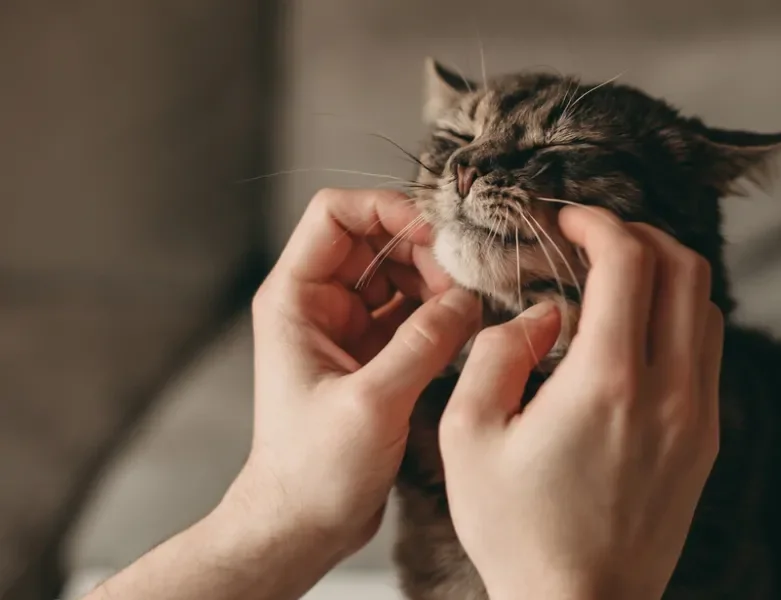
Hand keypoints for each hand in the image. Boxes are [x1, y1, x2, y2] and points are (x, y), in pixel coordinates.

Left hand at [225, 188, 479, 564]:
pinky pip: (416, 313)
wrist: (304, 523)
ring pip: (402, 275)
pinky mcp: (376, 356)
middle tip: (468, 281)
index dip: (387, 210)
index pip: (335, 214)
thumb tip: (469, 298)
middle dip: (426, 251)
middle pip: (378, 240)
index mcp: (296, 298)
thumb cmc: (314, 469)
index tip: (436, 234)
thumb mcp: (372, 403)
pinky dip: (444, 314)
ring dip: (440, 282)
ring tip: (474, 308)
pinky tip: (470, 328)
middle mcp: (320, 304)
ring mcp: (350, 329)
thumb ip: (423, 343)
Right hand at [439, 207, 723, 599]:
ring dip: (665, 274)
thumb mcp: (468, 436)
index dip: (598, 221)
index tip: (567, 219)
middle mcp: (669, 391)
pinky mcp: (706, 440)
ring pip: (707, 306)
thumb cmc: (516, 530)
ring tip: (616, 279)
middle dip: (639, 233)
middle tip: (594, 237)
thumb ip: (497, 354)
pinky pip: (709, 351)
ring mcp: (698, 417)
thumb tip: (540, 315)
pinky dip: (679, 318)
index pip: (630, 260)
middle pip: (686, 268)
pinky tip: (636, 332)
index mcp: (607, 382)